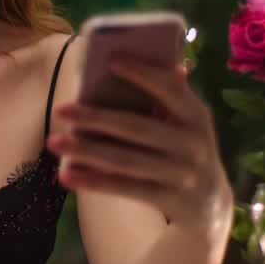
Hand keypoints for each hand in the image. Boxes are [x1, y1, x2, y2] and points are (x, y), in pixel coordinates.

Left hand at [47, 58, 230, 227]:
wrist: (210, 204)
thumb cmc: (186, 149)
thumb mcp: (188, 122)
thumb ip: (170, 95)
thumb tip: (151, 60)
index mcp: (196, 115)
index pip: (170, 89)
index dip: (142, 73)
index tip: (111, 60)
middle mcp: (192, 143)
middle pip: (136, 127)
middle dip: (95, 118)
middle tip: (61, 110)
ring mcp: (182, 173)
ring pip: (125, 160)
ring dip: (86, 151)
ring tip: (54, 142)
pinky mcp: (168, 199)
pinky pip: (124, 188)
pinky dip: (94, 181)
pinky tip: (67, 174)